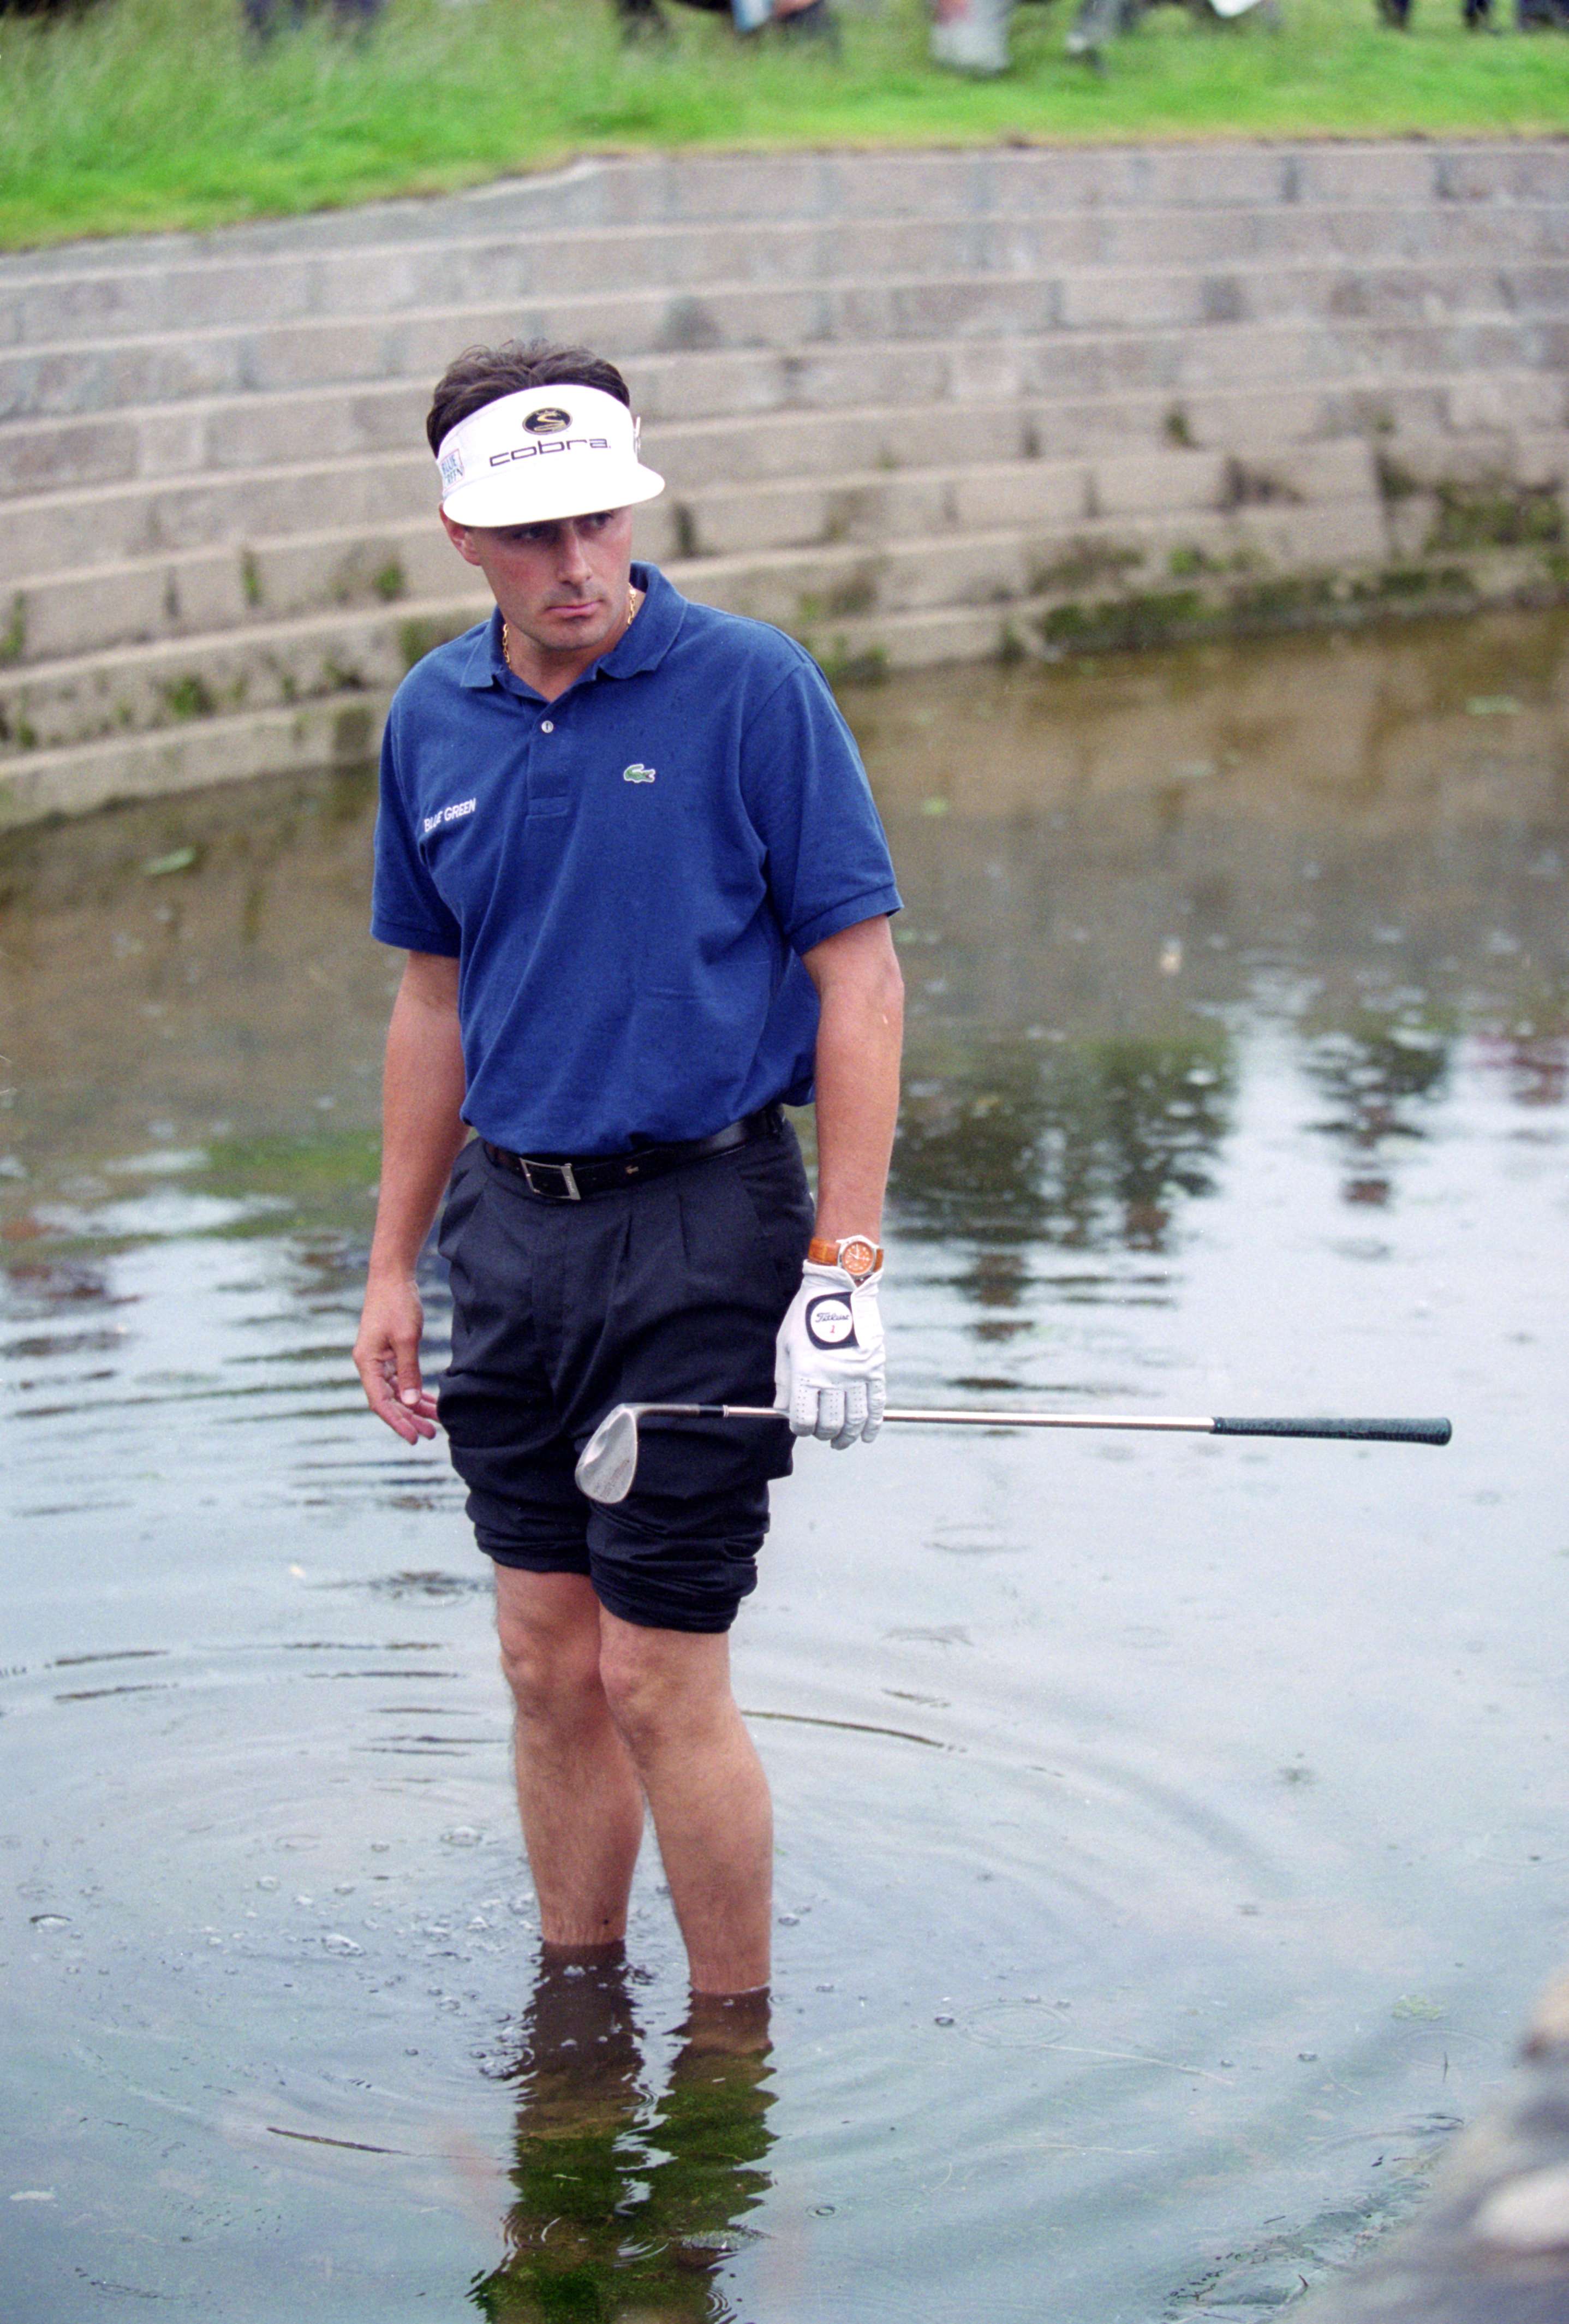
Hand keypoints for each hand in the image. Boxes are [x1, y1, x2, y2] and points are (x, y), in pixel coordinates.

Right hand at [353, 1273, 439, 1443]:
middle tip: (430, 1435)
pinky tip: (429, 1402)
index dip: (397, 1422)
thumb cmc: (397, 1303)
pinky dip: (415, 1391)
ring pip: (396, 1392)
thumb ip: (409, 1372)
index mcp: (367, 1363)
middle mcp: (369, 1365)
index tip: (413, 1438)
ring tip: (434, 1423)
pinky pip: (401, 1380)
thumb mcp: (406, 1339)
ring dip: (414, 1407)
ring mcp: (379, 1360)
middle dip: (409, 1419)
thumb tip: (411, 1403)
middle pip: (388, 1401)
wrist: (392, 1277)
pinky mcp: (389, 1354)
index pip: (380, 1402)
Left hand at [774, 1254, 884, 1448]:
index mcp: (807, 1372)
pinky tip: (867, 1436)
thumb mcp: (785, 1346)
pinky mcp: (875, 1368)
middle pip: (831, 1423)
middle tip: (821, 1432)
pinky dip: (873, 1424)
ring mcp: (857, 1373)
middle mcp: (833, 1377)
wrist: (840, 1287)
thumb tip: (783, 1412)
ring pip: (855, 1419)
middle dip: (823, 1433)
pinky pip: (877, 1404)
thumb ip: (784, 1382)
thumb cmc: (805, 1315)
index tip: (800, 1425)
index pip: (804, 1419)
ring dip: (847, 1436)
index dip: (800, 1428)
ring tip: (841, 1442)